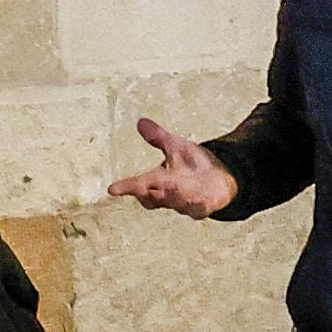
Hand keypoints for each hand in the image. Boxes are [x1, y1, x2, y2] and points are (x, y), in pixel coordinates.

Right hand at [109, 116, 235, 217]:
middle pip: (153, 198)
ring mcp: (186, 202)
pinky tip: (198, 201)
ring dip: (172, 196)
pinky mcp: (205, 206)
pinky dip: (198, 206)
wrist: (220, 179)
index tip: (112, 189)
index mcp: (159, 180)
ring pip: (175, 203)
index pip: (139, 185)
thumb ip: (158, 138)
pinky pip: (199, 210)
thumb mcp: (176, 147)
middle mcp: (169, 194)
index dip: (126, 187)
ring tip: (170, 186)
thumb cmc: (193, 165)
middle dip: (146, 193)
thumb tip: (141, 121)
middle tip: (139, 188)